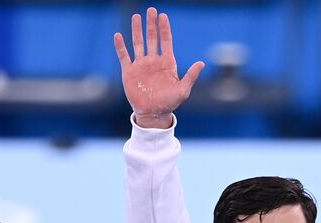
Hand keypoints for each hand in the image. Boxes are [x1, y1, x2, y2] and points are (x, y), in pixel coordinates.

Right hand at [114, 7, 204, 128]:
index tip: (163, 16)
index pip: (165, 41)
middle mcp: (153, 61)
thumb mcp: (183, 90)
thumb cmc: (169, 103)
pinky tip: (118, 35)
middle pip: (152, 38)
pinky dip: (121, 46)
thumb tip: (201, 63)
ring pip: (138, 43)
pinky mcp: (129, 72)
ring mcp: (141, 65)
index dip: (164, 28)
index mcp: (167, 63)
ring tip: (136, 16)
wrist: (153, 115)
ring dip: (137, 30)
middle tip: (151, 10)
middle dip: (151, 24)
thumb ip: (191, 76)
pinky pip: (124, 56)